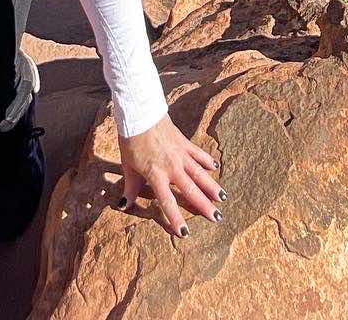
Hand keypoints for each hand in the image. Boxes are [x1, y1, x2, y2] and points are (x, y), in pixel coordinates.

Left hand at [118, 115, 221, 235]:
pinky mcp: (184, 142)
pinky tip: (215, 167)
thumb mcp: (128, 167)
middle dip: (204, 205)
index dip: (176, 218)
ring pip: (199, 174)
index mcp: (156, 175)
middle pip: (191, 190)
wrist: (141, 114)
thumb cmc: (131, 141)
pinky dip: (207, 160)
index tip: (185, 233)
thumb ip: (130, 188)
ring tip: (223, 198)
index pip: (168, 201)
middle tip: (217, 218)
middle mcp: (172, 166)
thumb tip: (124, 206)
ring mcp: (180, 154)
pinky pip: (198, 154)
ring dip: (211, 186)